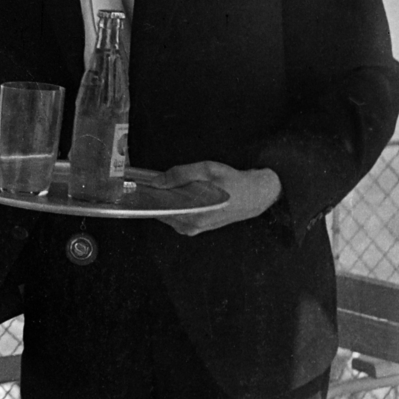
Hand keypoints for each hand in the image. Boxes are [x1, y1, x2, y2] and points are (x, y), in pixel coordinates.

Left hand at [155, 161, 281, 235]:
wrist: (255, 195)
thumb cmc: (232, 181)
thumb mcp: (207, 170)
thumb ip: (180, 174)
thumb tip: (157, 182)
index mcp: (193, 215)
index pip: (158, 208)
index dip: (149, 196)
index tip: (143, 185)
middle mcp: (191, 226)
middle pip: (161, 212)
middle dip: (157, 197)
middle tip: (159, 182)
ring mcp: (193, 229)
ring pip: (167, 215)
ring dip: (165, 202)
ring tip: (172, 186)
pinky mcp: (196, 228)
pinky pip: (176, 217)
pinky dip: (173, 206)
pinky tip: (180, 195)